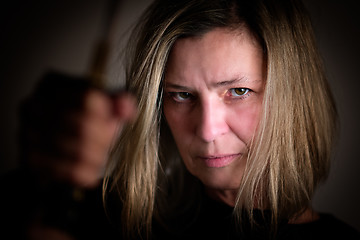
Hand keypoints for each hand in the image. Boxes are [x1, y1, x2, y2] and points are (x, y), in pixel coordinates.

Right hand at [19, 71, 135, 187]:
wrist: (56, 144)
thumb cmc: (81, 118)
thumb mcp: (100, 103)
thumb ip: (116, 102)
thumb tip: (126, 108)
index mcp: (53, 84)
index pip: (87, 99)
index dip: (107, 114)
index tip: (112, 121)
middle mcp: (33, 106)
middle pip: (83, 127)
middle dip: (104, 138)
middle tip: (109, 141)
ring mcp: (28, 133)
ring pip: (78, 151)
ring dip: (98, 156)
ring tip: (101, 154)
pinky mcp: (30, 160)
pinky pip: (68, 171)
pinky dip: (88, 172)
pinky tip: (91, 168)